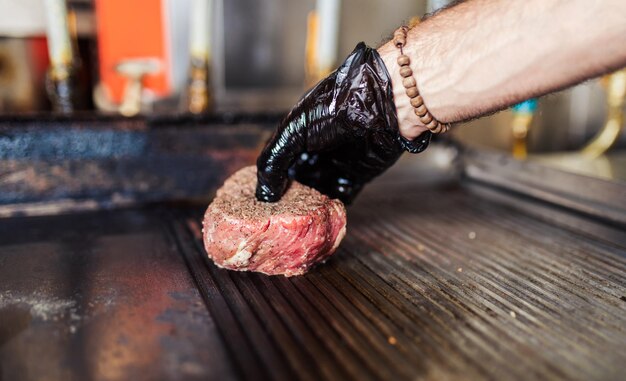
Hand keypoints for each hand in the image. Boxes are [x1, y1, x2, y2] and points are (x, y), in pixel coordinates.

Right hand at [255, 43, 431, 203]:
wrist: (381, 106)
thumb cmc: (335, 108)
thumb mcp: (293, 131)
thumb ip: (274, 160)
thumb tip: (263, 192)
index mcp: (299, 134)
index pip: (278, 162)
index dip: (270, 180)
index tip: (262, 199)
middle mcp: (317, 150)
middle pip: (297, 180)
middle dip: (288, 196)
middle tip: (278, 214)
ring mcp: (337, 164)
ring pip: (317, 192)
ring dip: (308, 205)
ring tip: (297, 218)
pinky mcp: (357, 176)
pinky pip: (341, 197)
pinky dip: (332, 208)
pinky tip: (321, 215)